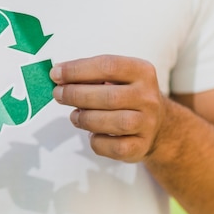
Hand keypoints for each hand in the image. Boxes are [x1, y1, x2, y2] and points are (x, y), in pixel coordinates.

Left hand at [50, 55, 165, 162]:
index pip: (108, 66)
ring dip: (85, 119)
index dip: (77, 70)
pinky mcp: (141, 146)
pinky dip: (96, 141)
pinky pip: (113, 147)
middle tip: (58, 94)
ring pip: (112, 123)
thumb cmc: (126, 96)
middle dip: (76, 95)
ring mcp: (147, 123)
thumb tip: (59, 77)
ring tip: (74, 116)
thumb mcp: (116, 78)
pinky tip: (92, 133)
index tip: (56, 73)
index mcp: (142, 72)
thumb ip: (91, 76)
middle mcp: (148, 97)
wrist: (158, 125)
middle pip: (108, 96)